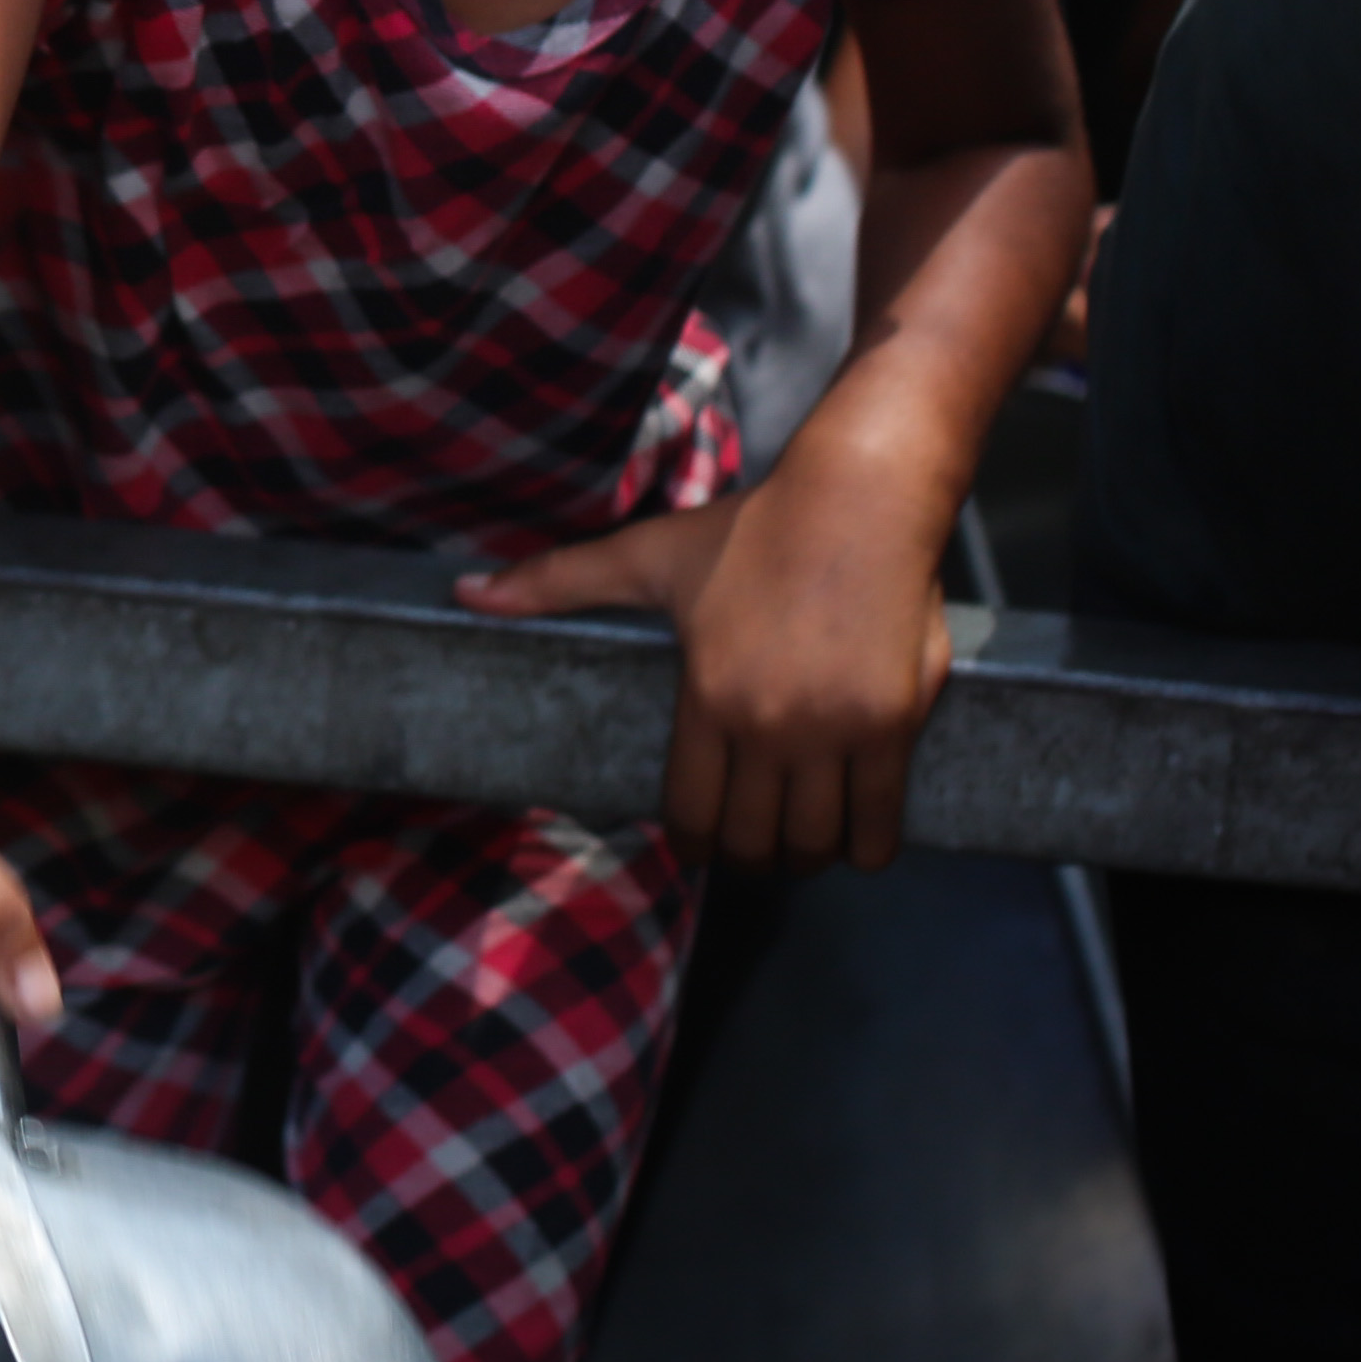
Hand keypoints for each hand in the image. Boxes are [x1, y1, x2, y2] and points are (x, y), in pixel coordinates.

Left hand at [459, 445, 956, 870]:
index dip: (692, 846)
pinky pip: (882, 820)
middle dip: (748, 860)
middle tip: (751, 854)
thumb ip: (556, 580)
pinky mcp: (894, 725)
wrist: (859, 502)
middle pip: (755, 840)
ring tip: (801, 849)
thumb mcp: (645, 553)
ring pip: (817, 840)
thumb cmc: (750, 531)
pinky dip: (868, 846)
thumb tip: (466, 591)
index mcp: (707, 696)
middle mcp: (771, 724)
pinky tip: (858, 844)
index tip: (695, 851)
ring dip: (807, 858)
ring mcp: (837, 730)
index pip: (691, 812)